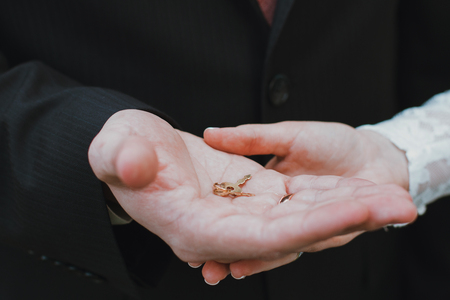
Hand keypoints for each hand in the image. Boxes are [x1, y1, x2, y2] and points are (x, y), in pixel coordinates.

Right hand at [88, 112, 415, 284]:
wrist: (137, 148)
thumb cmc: (123, 148)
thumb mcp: (117, 146)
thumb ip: (122, 158)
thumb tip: (136, 169)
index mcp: (194, 226)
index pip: (257, 238)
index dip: (305, 230)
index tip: (353, 213)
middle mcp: (226, 229)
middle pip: (295, 234)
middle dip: (346, 222)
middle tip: (399, 205)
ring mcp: (244, 214)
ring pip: (303, 219)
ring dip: (349, 210)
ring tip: (396, 200)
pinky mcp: (254, 196)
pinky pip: (298, 202)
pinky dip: (331, 197)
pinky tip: (365, 191)